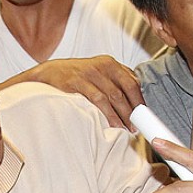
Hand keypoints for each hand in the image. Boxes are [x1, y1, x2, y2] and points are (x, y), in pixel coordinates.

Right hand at [0, 56, 143, 128]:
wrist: (47, 73)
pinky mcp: (77, 83)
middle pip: (125, 90)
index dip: (140, 100)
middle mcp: (102, 66)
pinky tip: (111, 124)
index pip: (132, 82)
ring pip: (113, 96)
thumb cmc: (77, 76)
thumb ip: (117, 80)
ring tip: (126, 129)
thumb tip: (138, 99)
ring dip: (122, 115)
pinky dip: (107, 114)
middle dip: (132, 111)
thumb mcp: (98, 72)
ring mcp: (89, 73)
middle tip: (136, 127)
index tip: (144, 116)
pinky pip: (97, 100)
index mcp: (110, 63)